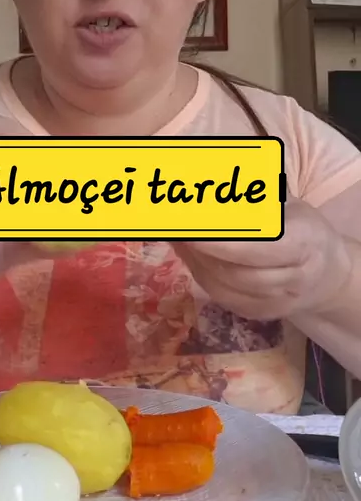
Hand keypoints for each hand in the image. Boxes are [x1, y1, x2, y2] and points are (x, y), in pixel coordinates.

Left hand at [171, 196, 353, 319]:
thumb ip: (251, 198)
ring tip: (178, 236)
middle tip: (174, 227)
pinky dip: (200, 274)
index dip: (219, 241)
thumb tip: (206, 186)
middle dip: (200, 250)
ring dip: (195, 261)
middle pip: (237, 272)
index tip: (188, 225)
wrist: (326, 274)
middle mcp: (295, 278)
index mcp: (305, 242)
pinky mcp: (261, 315)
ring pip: (224, 287)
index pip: (258, 247)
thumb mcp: (286, 204)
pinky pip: (222, 297)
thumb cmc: (300, 227)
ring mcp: (278, 302)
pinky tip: (190, 253)